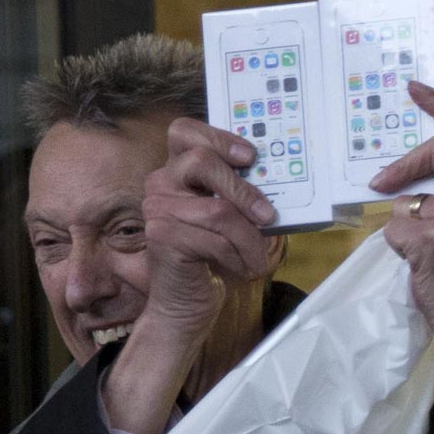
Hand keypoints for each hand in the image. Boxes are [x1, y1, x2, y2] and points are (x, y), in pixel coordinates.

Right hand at [139, 118, 281, 341]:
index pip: (184, 131)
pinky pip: (215, 239)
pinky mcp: (162, 236)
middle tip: (267, 215)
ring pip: (218, 210)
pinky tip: (241, 268)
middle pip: (202, 161)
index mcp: (177, 171)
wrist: (186, 302)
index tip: (249, 157)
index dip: (217, 137)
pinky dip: (238, 257)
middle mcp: (160, 183)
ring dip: (249, 239)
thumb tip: (276, 181)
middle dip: (243, 189)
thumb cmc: (214, 257)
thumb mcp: (231, 219)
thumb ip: (240, 194)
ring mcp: (157, 209)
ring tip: (258, 258)